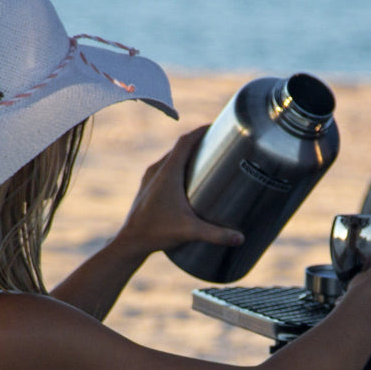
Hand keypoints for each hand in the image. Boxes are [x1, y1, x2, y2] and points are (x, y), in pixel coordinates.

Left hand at [114, 127, 244, 256]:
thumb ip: (216, 235)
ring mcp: (150, 178)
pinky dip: (178, 166)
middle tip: (219, 144)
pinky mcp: (148, 188)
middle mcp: (157, 171)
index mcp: (168, 172)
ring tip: (206, 159)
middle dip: (199, 142)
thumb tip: (241, 239)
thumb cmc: (157, 232)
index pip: (185, 141)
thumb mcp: (190, 231)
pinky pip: (164, 169)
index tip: (215, 127)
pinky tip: (187, 178)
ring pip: (171, 158)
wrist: (130, 242)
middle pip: (180, 147)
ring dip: (188, 154)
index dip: (200, 131)